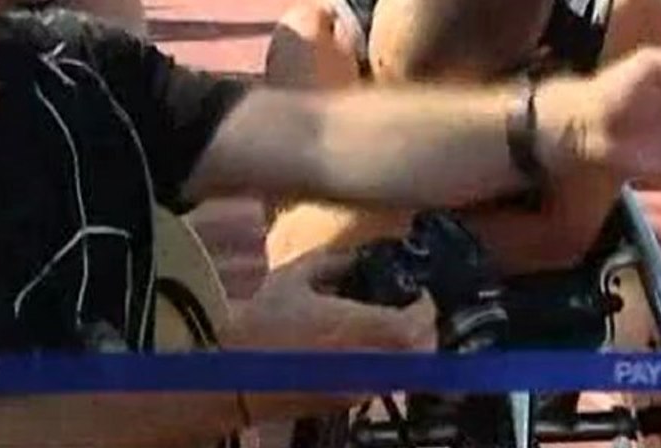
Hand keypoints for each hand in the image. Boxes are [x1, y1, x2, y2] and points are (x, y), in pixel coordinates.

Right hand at [220, 248, 435, 423]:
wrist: (233, 380)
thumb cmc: (260, 327)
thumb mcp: (291, 279)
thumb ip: (331, 261)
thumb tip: (358, 255)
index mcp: (352, 329)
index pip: (412, 325)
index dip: (426, 308)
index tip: (420, 293)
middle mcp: (363, 362)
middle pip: (421, 352)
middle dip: (426, 329)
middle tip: (415, 309)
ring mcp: (358, 388)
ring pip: (408, 371)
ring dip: (412, 349)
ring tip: (397, 326)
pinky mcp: (348, 404)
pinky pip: (385, 383)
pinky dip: (391, 364)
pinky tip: (372, 348)